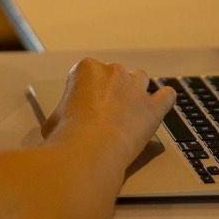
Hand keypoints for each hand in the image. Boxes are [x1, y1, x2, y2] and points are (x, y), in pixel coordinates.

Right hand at [43, 58, 176, 162]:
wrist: (90, 149)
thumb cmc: (67, 135)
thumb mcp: (51, 121)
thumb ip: (60, 116)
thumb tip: (58, 128)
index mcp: (85, 69)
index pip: (85, 73)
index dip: (84, 91)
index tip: (82, 106)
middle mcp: (113, 71)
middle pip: (114, 74)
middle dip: (110, 90)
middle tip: (102, 113)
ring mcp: (136, 88)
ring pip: (140, 78)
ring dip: (135, 91)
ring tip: (128, 109)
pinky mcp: (153, 107)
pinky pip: (167, 96)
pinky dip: (164, 99)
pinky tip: (161, 104)